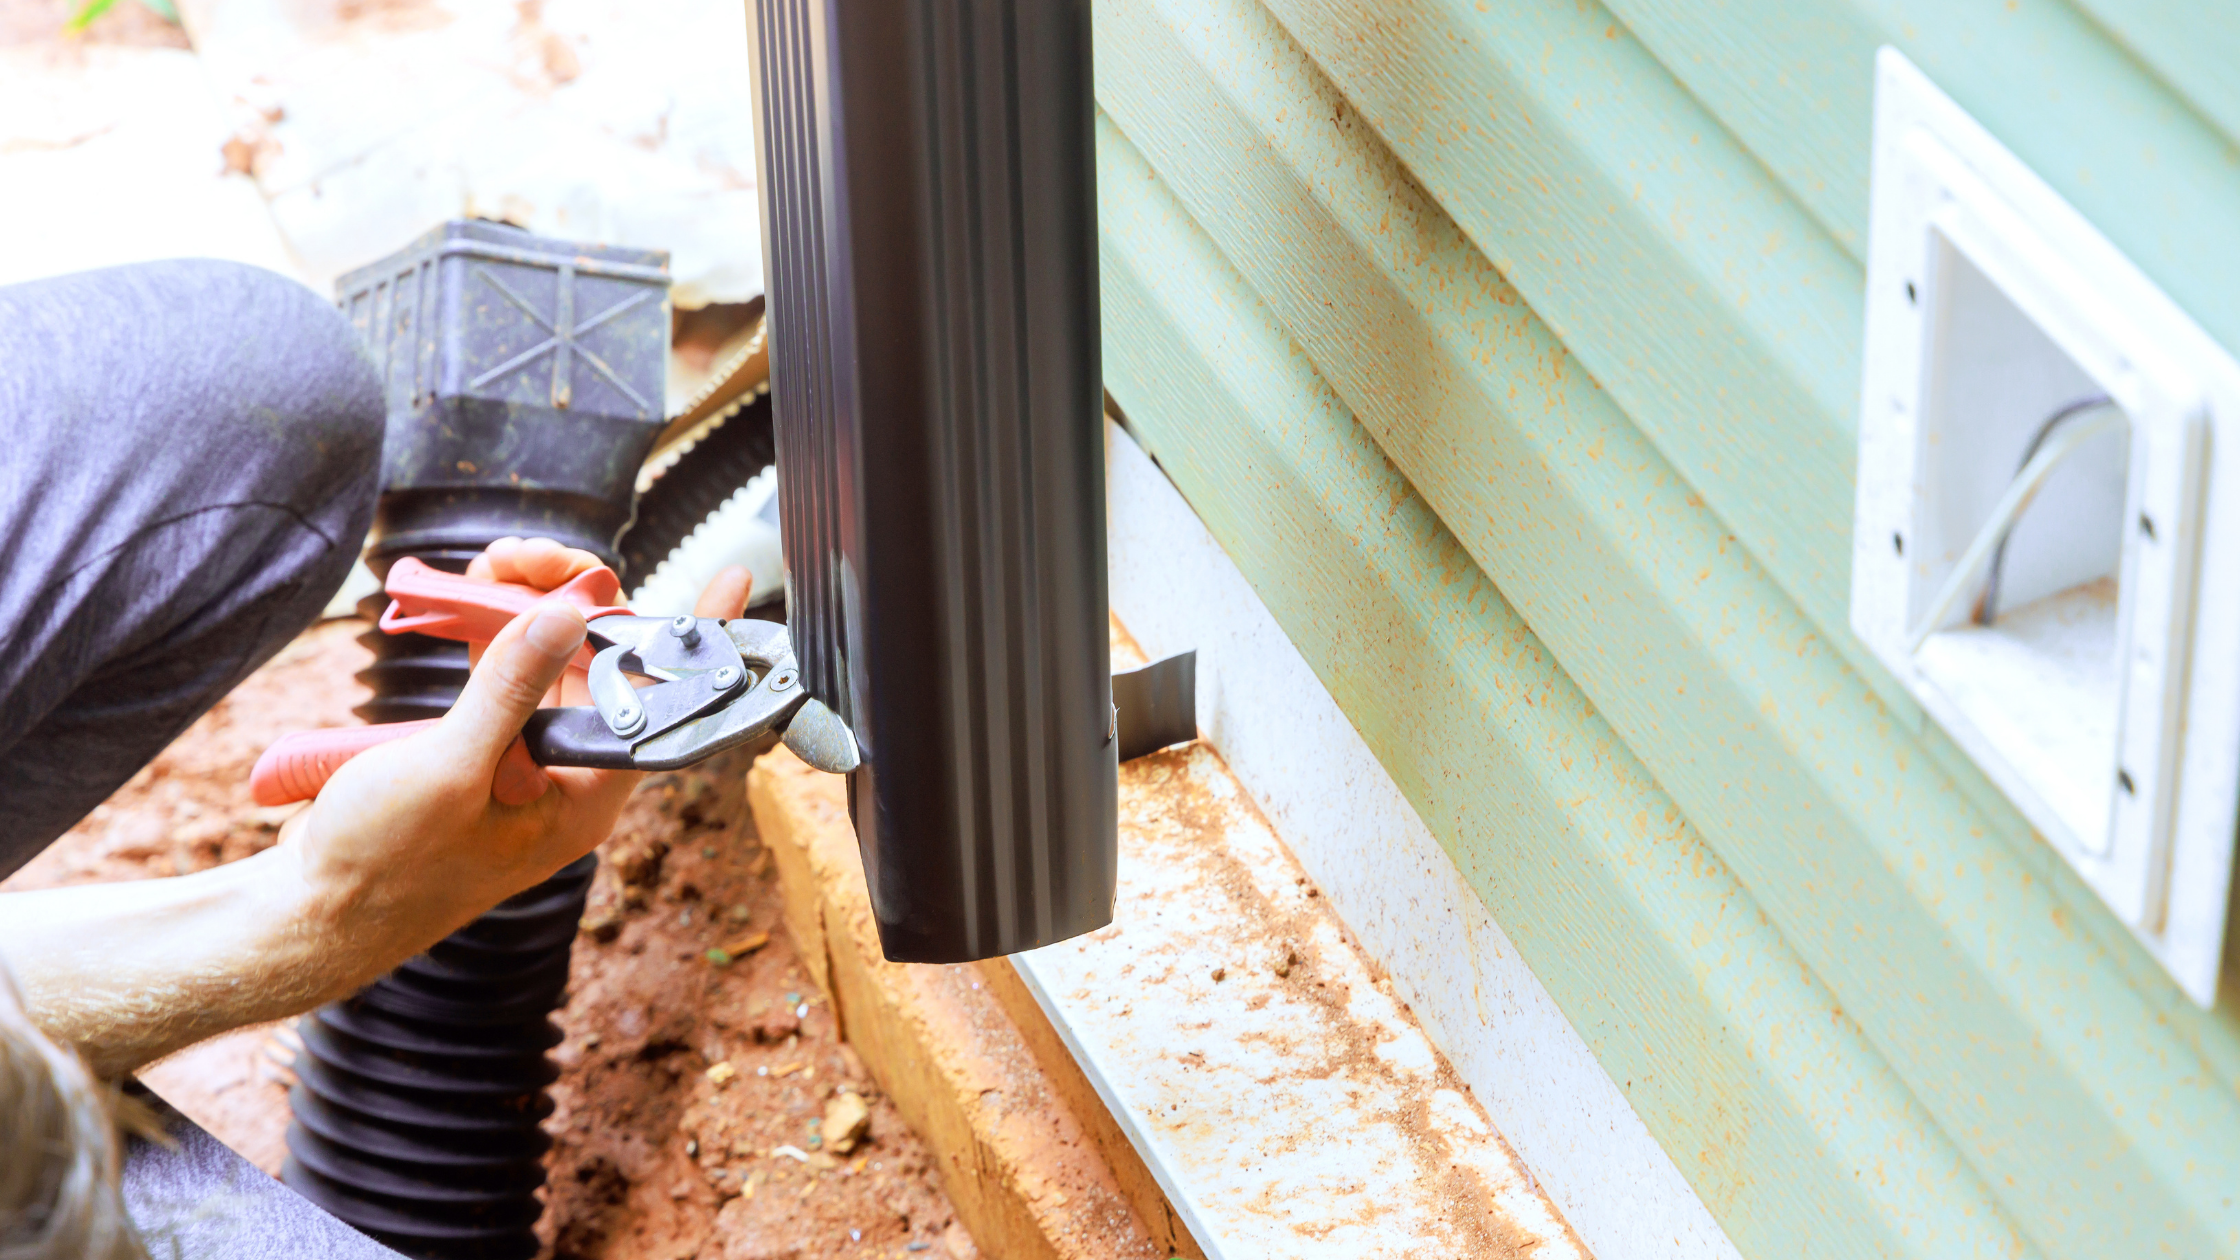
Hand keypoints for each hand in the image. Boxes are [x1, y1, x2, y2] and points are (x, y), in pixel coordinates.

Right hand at [284, 537, 752, 982]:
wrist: (307, 908)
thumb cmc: (381, 867)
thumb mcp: (448, 772)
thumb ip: (508, 691)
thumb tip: (567, 615)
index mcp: (584, 798)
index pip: (661, 706)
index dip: (696, 641)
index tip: (733, 580)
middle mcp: (565, 773)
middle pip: (601, 663)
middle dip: (575, 598)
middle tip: (532, 557)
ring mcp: (523, 753)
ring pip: (550, 654)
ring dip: (525, 600)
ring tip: (490, 567)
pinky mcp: (479, 737)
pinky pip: (503, 663)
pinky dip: (488, 623)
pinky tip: (463, 593)